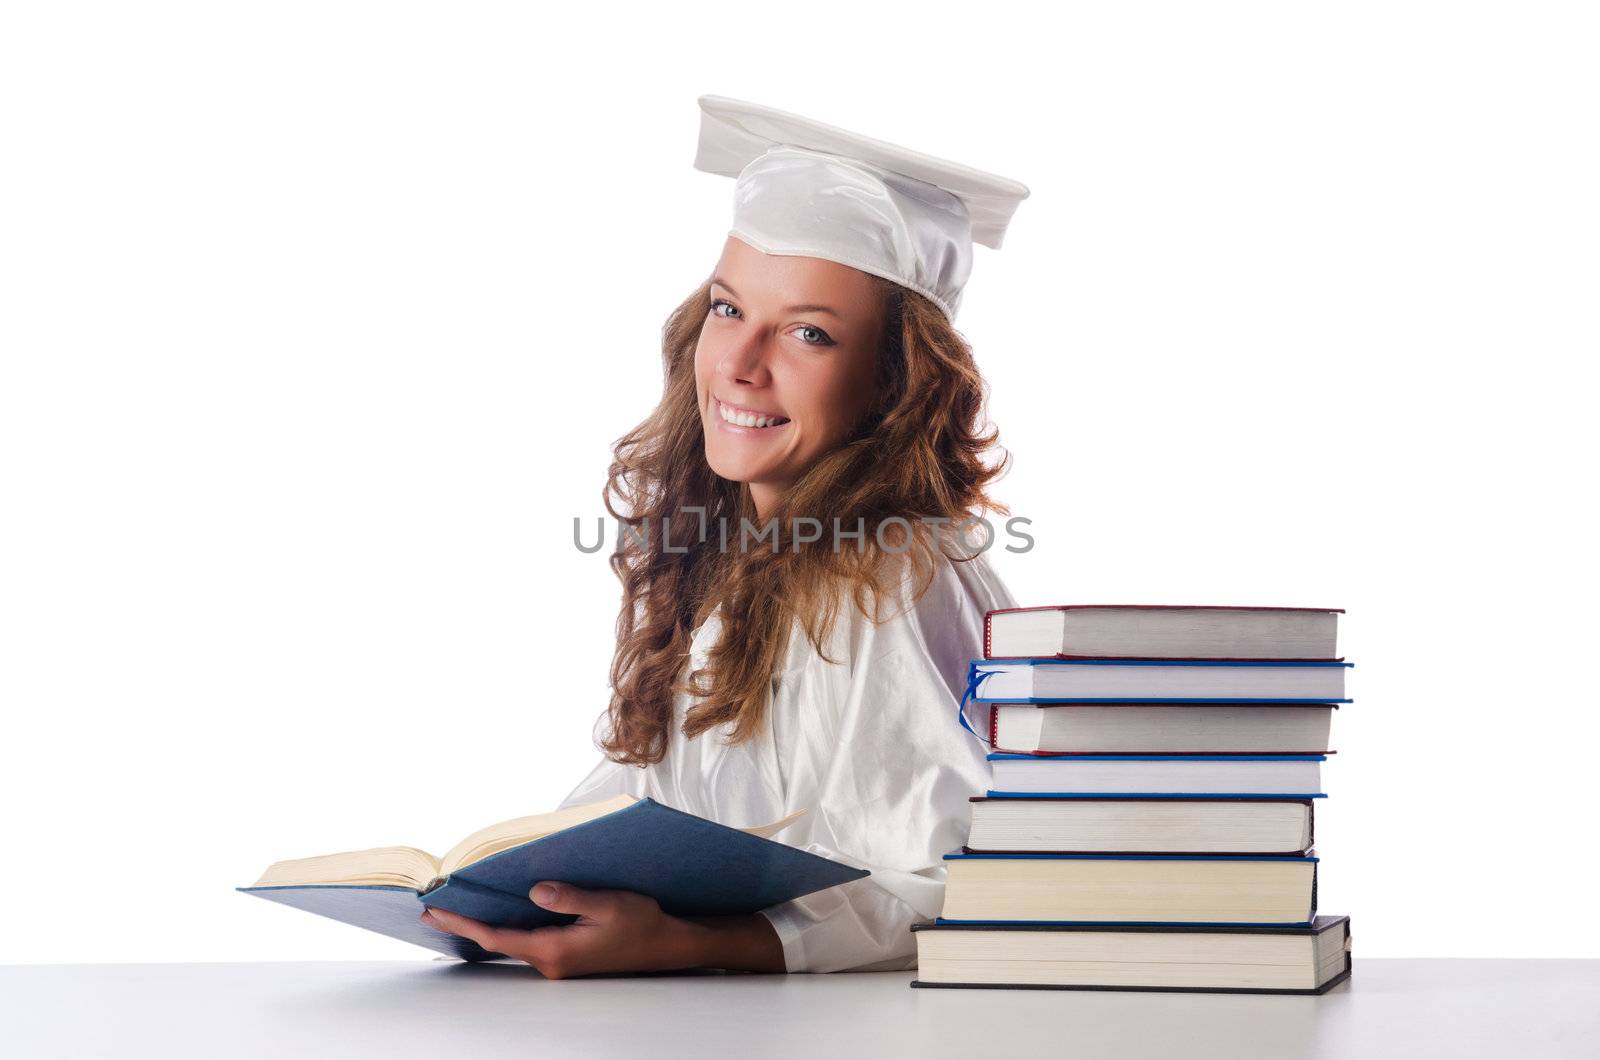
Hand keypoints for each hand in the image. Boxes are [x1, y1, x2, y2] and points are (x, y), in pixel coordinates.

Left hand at [419, 881, 699, 978]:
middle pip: (498, 942)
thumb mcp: (608, 904)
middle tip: (433, 909)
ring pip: (513, 942)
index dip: (463, 923)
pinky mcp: (566, 957)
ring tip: (459, 908)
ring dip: (486, 926)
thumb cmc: (642, 924)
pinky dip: (508, 928)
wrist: (667, 946)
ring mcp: (558, 963)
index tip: (436, 911)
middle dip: (466, 925)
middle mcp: (551, 962)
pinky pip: (528, 941)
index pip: (496, 937)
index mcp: (555, 950)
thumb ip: (570, 898)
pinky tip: (502, 914)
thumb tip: (535, 891)